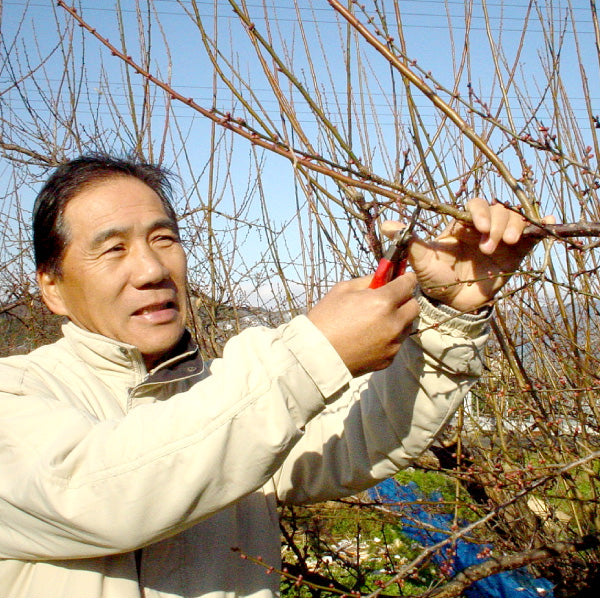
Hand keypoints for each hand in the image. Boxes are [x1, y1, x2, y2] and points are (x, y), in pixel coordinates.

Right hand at [307, 273, 418, 376]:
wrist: (316, 355)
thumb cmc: (325, 319)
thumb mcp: (342, 290)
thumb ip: (367, 280)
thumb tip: (381, 277)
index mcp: (383, 301)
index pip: (408, 284)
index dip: (406, 279)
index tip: (402, 279)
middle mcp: (394, 322)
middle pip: (414, 306)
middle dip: (405, 300)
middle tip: (390, 300)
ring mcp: (393, 343)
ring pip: (407, 325)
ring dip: (399, 319)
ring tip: (378, 321)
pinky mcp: (389, 359)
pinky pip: (396, 343)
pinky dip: (389, 338)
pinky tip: (371, 337)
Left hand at [382, 198, 554, 311]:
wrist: (452, 305)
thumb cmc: (435, 280)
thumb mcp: (423, 261)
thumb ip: (410, 241)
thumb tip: (385, 224)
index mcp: (461, 226)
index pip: (475, 207)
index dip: (480, 212)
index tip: (479, 228)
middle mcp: (482, 230)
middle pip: (498, 210)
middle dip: (497, 223)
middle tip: (489, 245)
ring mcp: (499, 241)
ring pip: (514, 220)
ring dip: (513, 227)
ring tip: (503, 246)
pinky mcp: (514, 255)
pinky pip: (531, 237)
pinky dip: (541, 227)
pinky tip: (547, 224)